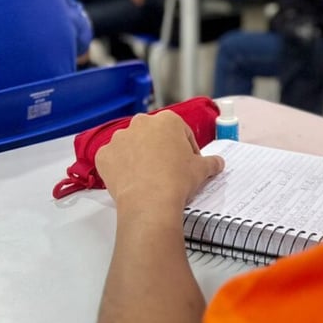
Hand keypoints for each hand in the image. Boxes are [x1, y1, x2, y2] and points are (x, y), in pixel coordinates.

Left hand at [95, 111, 224, 209]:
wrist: (150, 202)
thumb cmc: (177, 180)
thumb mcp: (202, 170)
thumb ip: (211, 162)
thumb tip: (218, 163)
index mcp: (167, 120)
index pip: (180, 132)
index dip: (187, 149)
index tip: (188, 164)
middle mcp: (141, 123)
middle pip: (153, 135)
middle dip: (160, 149)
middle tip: (168, 170)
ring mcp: (119, 138)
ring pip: (131, 145)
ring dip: (139, 156)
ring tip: (148, 177)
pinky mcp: (104, 155)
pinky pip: (113, 159)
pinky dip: (120, 168)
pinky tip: (131, 181)